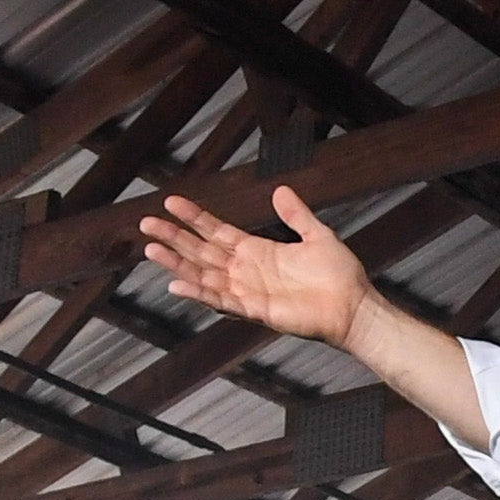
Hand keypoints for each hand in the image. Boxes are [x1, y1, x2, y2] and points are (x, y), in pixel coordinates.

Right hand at [139, 183, 373, 343]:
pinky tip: (176, 283)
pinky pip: (221, 300)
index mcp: (257, 251)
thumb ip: (296, 215)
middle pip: (201, 251)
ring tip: (150, 250)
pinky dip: (199, 292)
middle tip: (146, 224)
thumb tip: (280, 189)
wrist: (354, 306)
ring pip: (203, 275)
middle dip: (174, 238)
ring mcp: (247, 291)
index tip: (170, 202)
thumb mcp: (317, 235)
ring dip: (176, 263)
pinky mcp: (255, 310)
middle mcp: (246, 271)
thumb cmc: (339, 275)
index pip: (216, 231)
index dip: (193, 218)